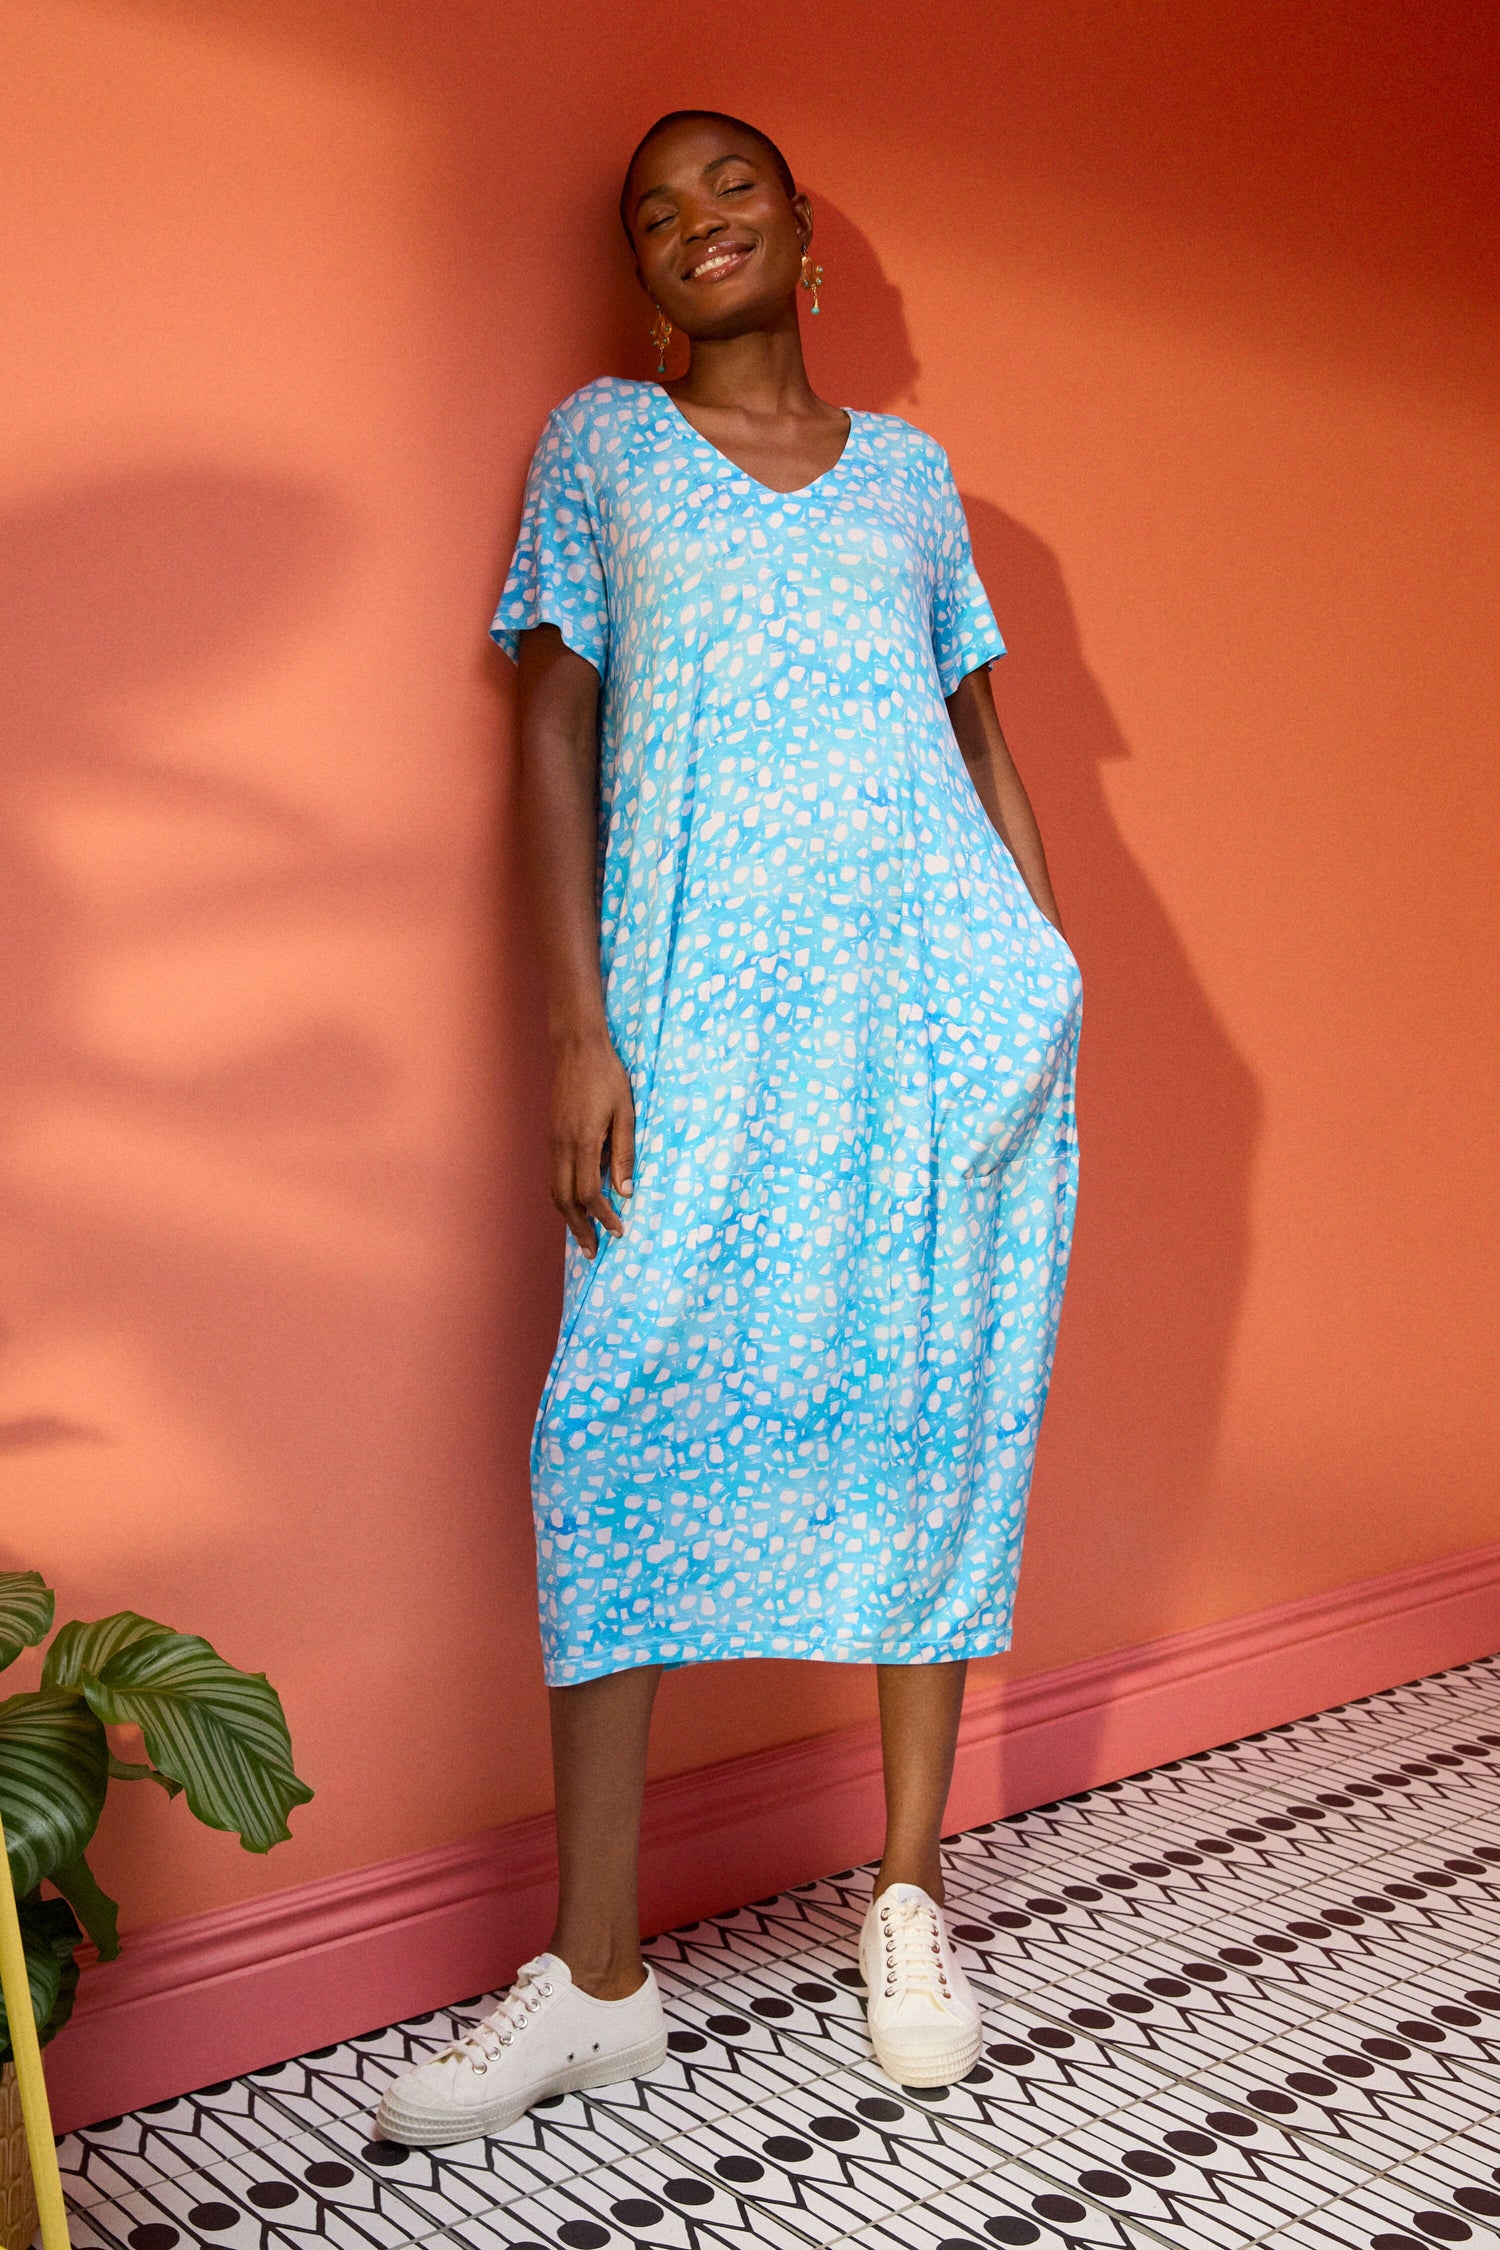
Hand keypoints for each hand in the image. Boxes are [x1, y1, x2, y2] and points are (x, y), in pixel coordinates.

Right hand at [549, 1030, 634, 1257]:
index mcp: (582, 1141)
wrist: (576, 1048)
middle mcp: (561, 1146)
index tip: (618, 1232)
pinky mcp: (551, 1136)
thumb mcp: (626, 1113)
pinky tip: (578, 1205)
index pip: (588, 1193)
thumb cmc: (607, 1077)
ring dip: (569, 1217)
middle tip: (594, 1252)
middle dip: (579, 1229)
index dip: (603, 1217)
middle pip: (563, 1200)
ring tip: (584, 1236)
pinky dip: (565, 1197)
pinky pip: (555, 1175)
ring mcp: (552, 1141)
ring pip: (554, 1190)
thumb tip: (626, 1191)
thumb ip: (624, 1153)